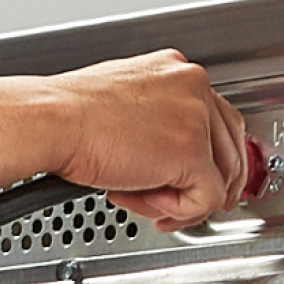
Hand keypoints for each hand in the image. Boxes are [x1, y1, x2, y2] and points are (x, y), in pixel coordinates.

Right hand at [45, 49, 247, 230]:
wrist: (52, 120)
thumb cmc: (69, 113)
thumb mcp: (124, 101)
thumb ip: (156, 119)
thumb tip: (167, 152)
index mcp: (178, 71)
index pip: (219, 118)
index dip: (210, 157)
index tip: (194, 177)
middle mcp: (194, 88)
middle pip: (231, 148)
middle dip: (208, 184)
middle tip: (184, 204)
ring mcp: (197, 119)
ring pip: (223, 177)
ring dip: (187, 200)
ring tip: (152, 204)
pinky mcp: (192, 154)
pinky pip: (206, 198)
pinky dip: (181, 211)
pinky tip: (148, 204)